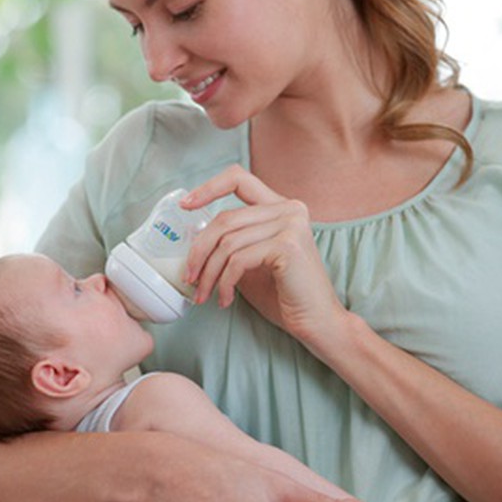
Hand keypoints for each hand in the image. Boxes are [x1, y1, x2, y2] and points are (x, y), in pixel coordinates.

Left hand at [181, 165, 346, 348]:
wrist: (317, 323)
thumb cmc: (284, 294)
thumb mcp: (250, 261)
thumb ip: (231, 242)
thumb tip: (192, 236)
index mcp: (280, 207)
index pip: (239, 178)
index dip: (208, 188)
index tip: (185, 205)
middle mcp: (289, 209)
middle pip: (225, 218)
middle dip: (199, 250)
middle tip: (189, 277)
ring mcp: (291, 224)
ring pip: (227, 242)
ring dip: (209, 273)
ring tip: (205, 295)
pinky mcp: (287, 246)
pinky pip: (238, 260)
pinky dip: (225, 283)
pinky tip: (226, 299)